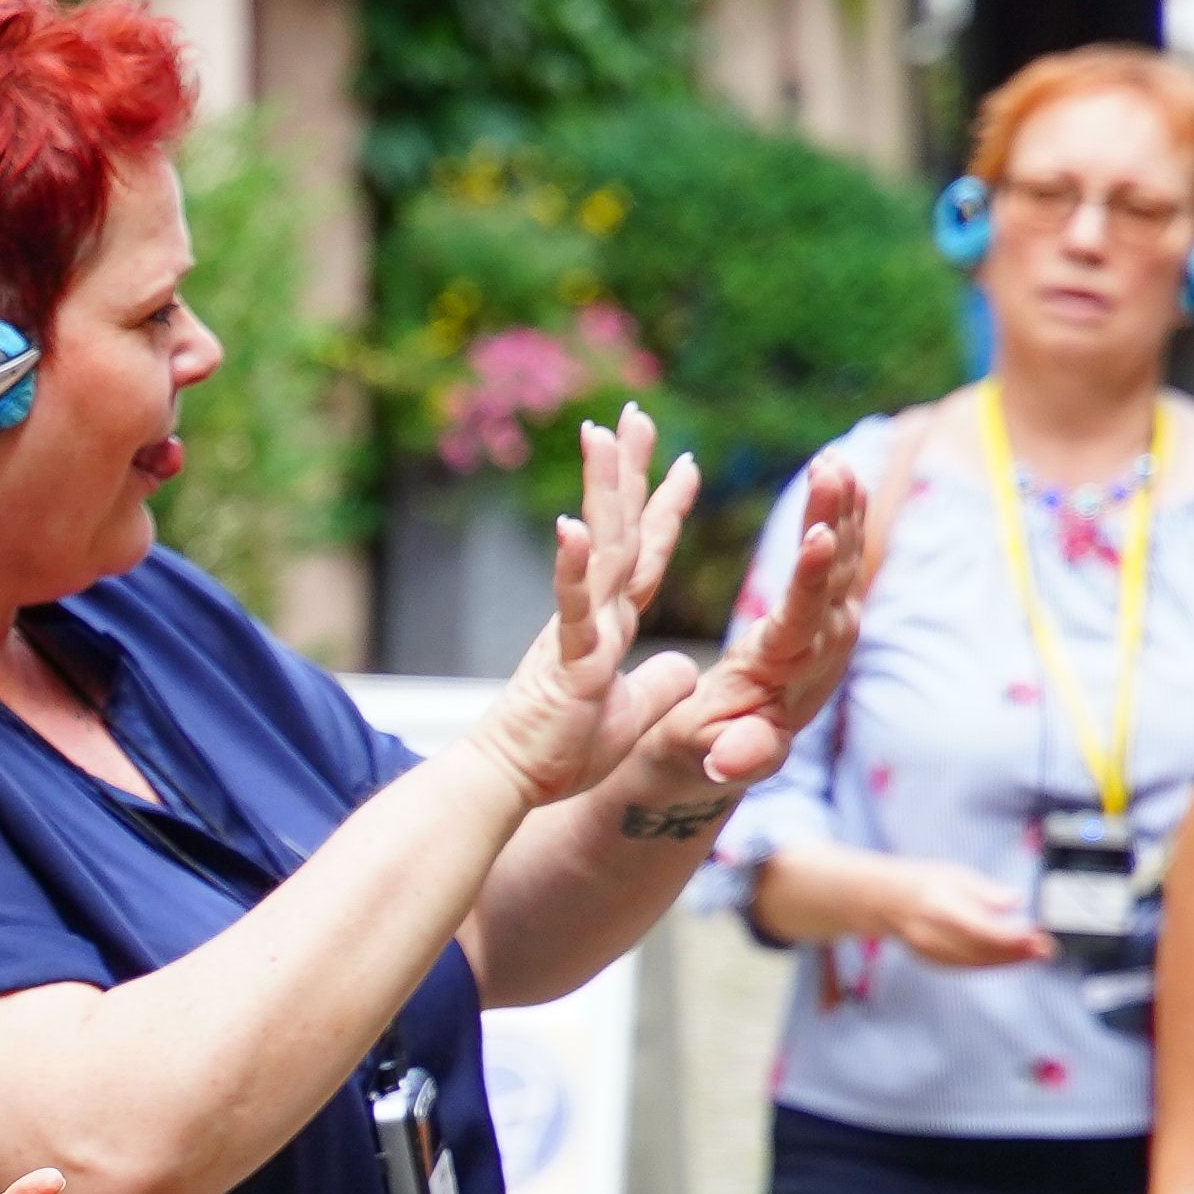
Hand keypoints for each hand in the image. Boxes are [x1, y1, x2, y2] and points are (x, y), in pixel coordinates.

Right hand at [468, 403, 707, 807]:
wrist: (510, 781)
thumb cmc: (560, 754)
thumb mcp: (630, 715)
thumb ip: (655, 684)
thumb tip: (680, 667)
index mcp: (609, 624)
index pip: (644, 553)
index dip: (664, 507)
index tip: (684, 461)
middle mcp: (592, 614)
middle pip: (618, 528)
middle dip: (627, 467)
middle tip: (634, 412)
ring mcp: (577, 631)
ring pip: (596, 549)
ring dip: (600, 490)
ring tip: (601, 434)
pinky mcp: (567, 661)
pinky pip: (571, 606)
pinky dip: (572, 565)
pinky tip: (573, 523)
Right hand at [626, 451, 879, 807]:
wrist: (722, 754)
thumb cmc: (698, 752)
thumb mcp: (700, 757)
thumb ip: (727, 756)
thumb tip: (729, 764)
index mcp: (786, 679)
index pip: (804, 622)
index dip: (812, 579)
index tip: (817, 536)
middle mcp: (821, 652)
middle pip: (835, 579)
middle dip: (835, 520)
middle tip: (831, 468)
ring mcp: (829, 633)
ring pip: (845, 563)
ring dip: (843, 509)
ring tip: (836, 459)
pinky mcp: (825, 618)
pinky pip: (839, 560)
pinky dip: (842, 516)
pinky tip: (842, 474)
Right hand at [882, 859, 1054, 969]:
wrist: (883, 901)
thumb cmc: (920, 882)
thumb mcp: (955, 874)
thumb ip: (986, 892)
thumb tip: (1015, 901)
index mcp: (940, 907)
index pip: (980, 928)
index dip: (1010, 937)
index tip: (1035, 935)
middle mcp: (934, 934)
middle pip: (982, 949)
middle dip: (1017, 951)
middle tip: (1046, 948)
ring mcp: (932, 951)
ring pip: (977, 962)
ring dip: (1008, 961)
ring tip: (1034, 954)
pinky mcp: (934, 961)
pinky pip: (968, 966)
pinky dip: (992, 964)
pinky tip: (1010, 960)